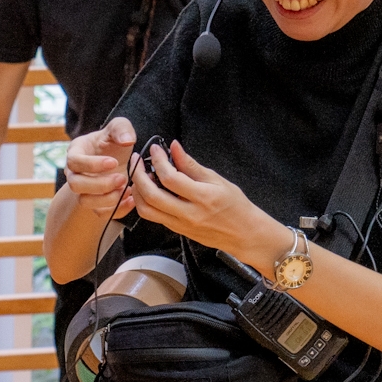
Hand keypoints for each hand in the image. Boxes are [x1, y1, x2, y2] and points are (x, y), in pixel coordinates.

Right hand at [63, 116, 138, 219]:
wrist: (116, 159)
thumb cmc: (113, 142)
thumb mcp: (119, 128)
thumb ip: (122, 128)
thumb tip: (127, 140)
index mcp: (76, 152)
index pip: (74, 162)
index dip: (92, 165)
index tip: (113, 162)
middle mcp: (74, 173)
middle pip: (75, 185)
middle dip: (100, 184)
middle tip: (122, 178)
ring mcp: (83, 190)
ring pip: (85, 202)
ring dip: (107, 199)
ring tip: (127, 189)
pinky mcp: (95, 203)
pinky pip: (100, 213)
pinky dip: (116, 210)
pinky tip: (131, 200)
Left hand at [129, 139, 280, 259]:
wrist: (244, 234)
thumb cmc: (235, 206)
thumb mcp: (217, 180)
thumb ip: (191, 165)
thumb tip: (174, 148)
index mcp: (203, 198)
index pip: (171, 178)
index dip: (158, 160)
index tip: (155, 148)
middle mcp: (189, 214)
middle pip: (151, 196)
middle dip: (138, 175)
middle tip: (137, 161)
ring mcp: (180, 225)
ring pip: (146, 210)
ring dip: (137, 191)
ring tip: (139, 175)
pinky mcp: (176, 230)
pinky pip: (153, 217)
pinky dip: (144, 201)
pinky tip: (147, 189)